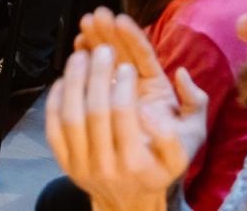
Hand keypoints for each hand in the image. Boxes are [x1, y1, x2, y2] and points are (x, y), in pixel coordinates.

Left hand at [44, 36, 208, 210]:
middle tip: (102, 50)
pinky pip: (53, 127)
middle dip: (97, 75)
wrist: (128, 202)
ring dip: (74, 81)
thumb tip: (180, 74)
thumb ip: (193, 108)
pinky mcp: (64, 162)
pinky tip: (64, 79)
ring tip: (80, 54)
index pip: (124, 114)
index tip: (126, 65)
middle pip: (95, 111)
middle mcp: (106, 165)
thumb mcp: (186, 148)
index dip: (123, 85)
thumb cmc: (158, 167)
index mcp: (136, 161)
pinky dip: (55, 100)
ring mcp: (81, 164)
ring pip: (70, 117)